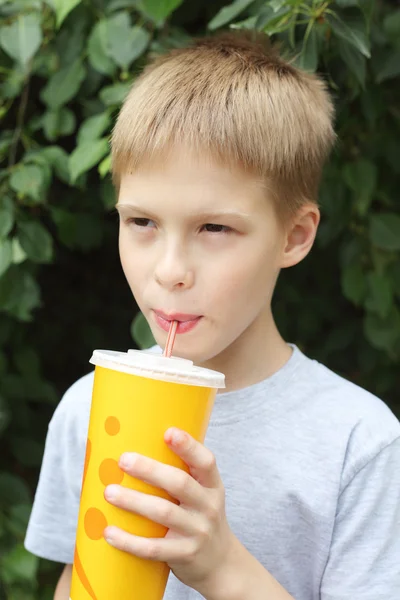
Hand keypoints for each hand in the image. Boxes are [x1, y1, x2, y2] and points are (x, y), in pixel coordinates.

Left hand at [103, 428, 236, 594]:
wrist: (221, 563)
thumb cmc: (200, 518)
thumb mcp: (202, 494)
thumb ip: (181, 475)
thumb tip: (136, 449)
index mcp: (212, 485)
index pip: (205, 461)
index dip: (188, 446)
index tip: (168, 432)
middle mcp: (208, 506)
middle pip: (179, 483)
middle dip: (150, 470)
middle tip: (124, 460)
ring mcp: (198, 531)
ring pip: (164, 512)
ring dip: (134, 501)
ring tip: (109, 492)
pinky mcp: (184, 554)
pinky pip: (154, 548)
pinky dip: (129, 541)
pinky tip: (109, 532)